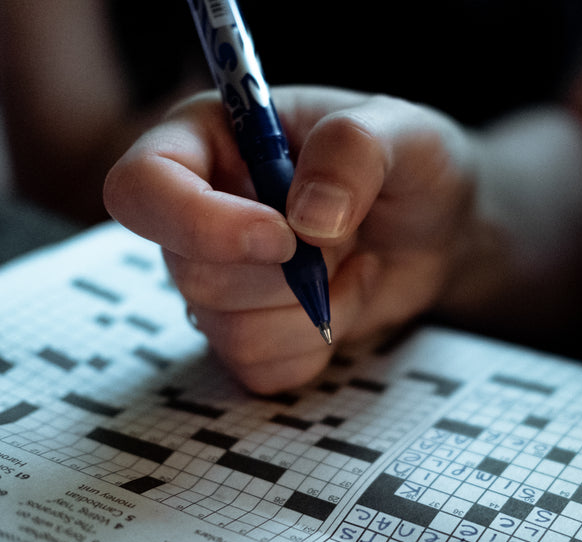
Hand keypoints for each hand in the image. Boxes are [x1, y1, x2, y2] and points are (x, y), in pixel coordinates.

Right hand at [104, 86, 477, 391]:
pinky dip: (316, 345)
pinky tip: (345, 297)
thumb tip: (306, 220)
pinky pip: (259, 368)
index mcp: (208, 140)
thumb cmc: (412, 166)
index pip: (141, 187)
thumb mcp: (405, 132)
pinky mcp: (249, 332)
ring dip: (311, 308)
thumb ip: (353, 150)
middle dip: (286, 273)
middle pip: (190, 272)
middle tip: (345, 237)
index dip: (199, 223)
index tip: (282, 236)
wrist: (439, 230)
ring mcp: (219, 278)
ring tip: (352, 262)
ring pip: (226, 329)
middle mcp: (198, 211)